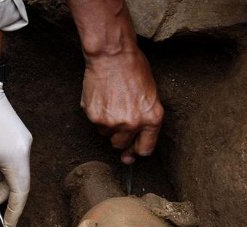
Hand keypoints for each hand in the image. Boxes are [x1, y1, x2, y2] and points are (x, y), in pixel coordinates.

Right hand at [81, 49, 163, 163]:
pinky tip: (101, 97)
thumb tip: (134, 144)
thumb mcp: (150, 95)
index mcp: (151, 119)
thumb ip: (145, 119)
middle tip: (118, 119)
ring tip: (110, 101)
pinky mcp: (94, 117)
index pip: (145, 149)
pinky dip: (96, 113)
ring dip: (107, 124)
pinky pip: (95, 123)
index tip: (131, 150)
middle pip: (121, 145)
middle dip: (119, 136)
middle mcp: (132, 124)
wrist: (112, 55)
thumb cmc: (134, 68)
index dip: (137, 150)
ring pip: (106, 134)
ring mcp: (112, 122)